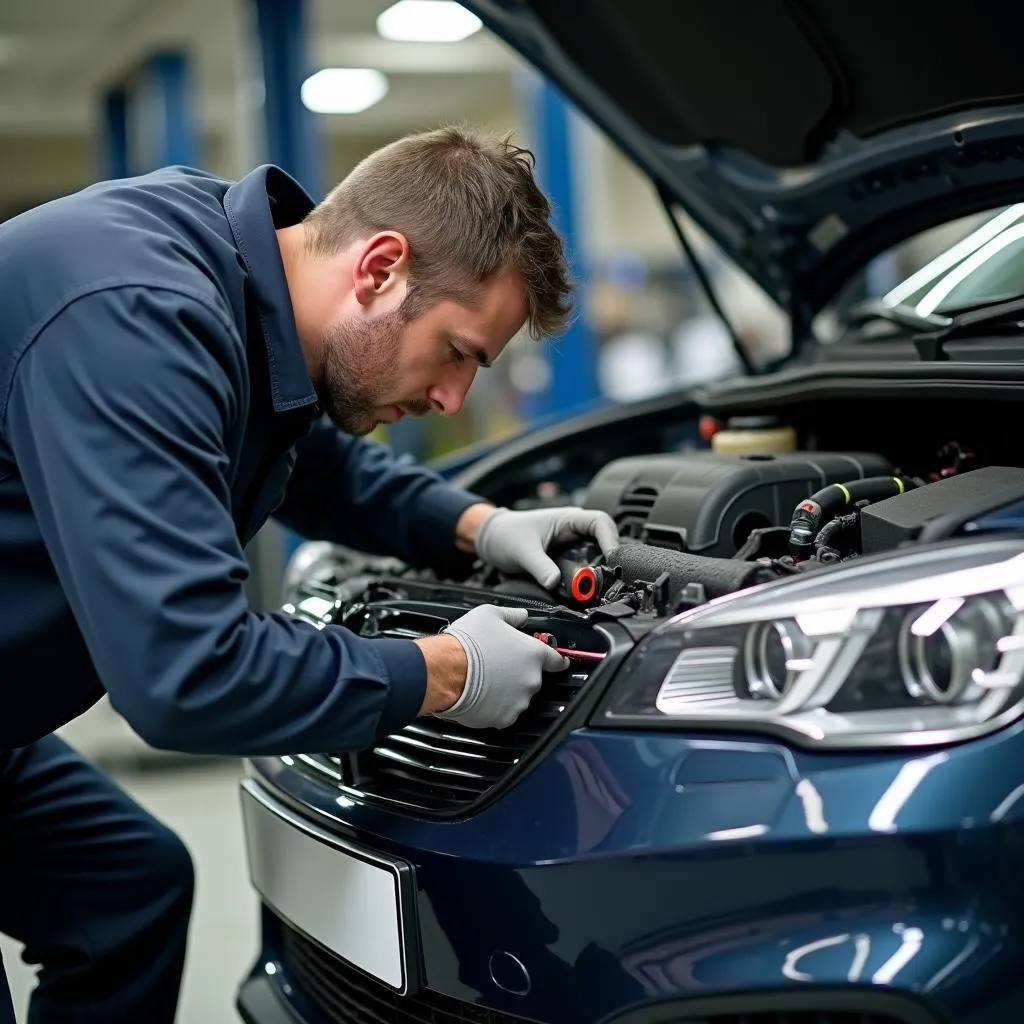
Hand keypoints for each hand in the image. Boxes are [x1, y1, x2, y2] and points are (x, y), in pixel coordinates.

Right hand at [427, 605, 568, 728]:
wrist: (446, 671)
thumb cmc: (467, 643)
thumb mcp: (490, 614)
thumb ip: (513, 615)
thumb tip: (522, 615)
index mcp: (533, 653)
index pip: (557, 660)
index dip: (555, 660)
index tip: (554, 662)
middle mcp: (531, 678)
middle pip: (533, 677)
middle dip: (519, 673)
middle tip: (498, 664)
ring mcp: (519, 700)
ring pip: (519, 696)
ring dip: (508, 690)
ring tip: (487, 679)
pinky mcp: (505, 718)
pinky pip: (505, 712)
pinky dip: (496, 706)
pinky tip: (482, 694)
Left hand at [473, 506, 619, 588]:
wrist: (491, 540)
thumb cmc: (506, 534)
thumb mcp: (523, 551)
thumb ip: (539, 567)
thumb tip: (555, 582)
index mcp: (567, 519)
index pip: (600, 522)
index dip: (610, 539)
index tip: (611, 559)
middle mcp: (574, 530)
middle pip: (604, 541)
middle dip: (609, 558)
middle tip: (608, 578)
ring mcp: (572, 545)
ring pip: (597, 556)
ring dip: (599, 569)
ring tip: (598, 586)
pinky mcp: (567, 559)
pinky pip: (585, 567)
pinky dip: (588, 577)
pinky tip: (586, 588)